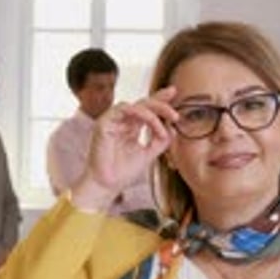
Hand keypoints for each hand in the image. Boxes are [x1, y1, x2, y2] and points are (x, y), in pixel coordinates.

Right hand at [71, 87, 178, 209]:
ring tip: (167, 122)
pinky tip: (153, 123)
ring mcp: (112, 121)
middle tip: (176, 114)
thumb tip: (173, 128)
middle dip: (161, 103)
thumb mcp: (148, 155)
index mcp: (131, 127)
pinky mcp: (104, 122)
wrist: (107, 185)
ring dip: (155, 112)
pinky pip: (124, 109)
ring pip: (136, 105)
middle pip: (143, 103)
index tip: (174, 92)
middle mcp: (122, 122)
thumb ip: (160, 142)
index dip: (160, 99)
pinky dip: (142, 114)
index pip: (147, 109)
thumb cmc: (123, 173)